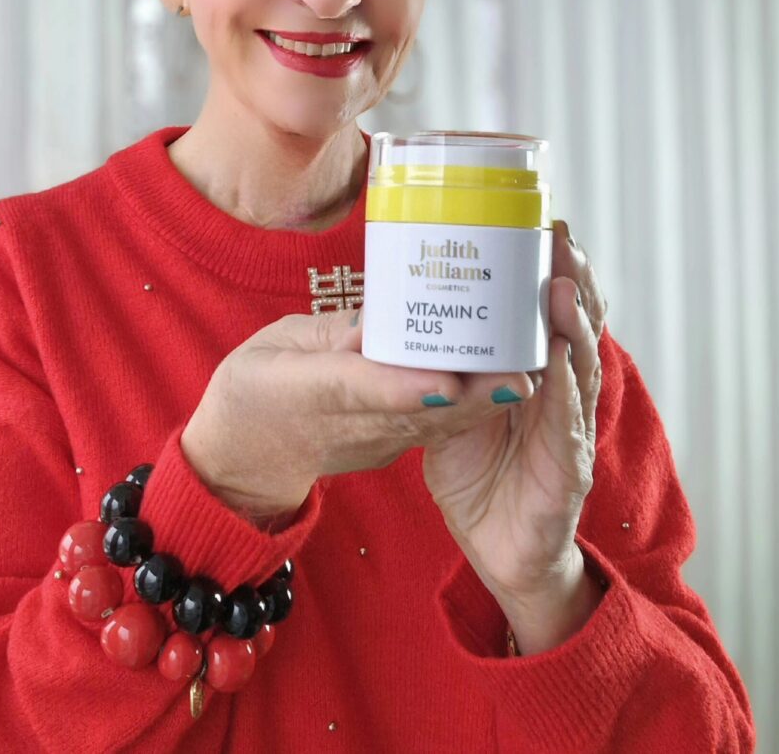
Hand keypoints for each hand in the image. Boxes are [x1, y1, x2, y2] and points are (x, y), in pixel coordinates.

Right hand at [180, 309, 551, 526]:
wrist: (244, 457)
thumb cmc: (254, 389)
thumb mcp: (275, 348)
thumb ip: (329, 334)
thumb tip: (378, 321)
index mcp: (307, 394)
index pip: (358, 390)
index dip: (406, 386)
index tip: (448, 381)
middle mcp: (348, 427)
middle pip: (416, 413)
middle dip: (472, 397)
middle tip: (522, 373)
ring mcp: (372, 442)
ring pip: (434, 425)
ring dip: (484, 405)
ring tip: (533, 372)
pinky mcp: (387, 445)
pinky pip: (433, 428)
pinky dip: (471, 409)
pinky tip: (509, 381)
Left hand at [421, 221, 605, 603]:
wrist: (498, 550)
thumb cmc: (480, 473)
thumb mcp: (453, 405)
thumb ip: (445, 366)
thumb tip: (405, 317)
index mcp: (536, 370)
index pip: (552, 308)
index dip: (554, 266)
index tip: (545, 222)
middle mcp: (562, 391)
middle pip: (577, 323)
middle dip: (571, 278)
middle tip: (559, 237)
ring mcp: (571, 428)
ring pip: (581, 365)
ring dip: (573, 324)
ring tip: (559, 286)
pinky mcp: (568, 469)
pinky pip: (568, 425)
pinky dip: (565, 392)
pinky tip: (559, 365)